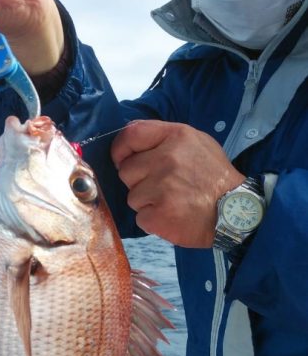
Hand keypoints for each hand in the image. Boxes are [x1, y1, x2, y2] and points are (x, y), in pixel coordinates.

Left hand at [111, 120, 244, 247]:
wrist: (235, 212)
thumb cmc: (214, 178)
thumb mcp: (197, 143)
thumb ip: (164, 138)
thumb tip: (131, 141)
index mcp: (175, 137)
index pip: (131, 135)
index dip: (120, 149)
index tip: (122, 159)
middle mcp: (167, 159)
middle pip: (126, 171)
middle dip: (139, 181)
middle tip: (163, 187)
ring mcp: (161, 188)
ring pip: (132, 197)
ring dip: (147, 202)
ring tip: (172, 201)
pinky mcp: (158, 215)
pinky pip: (140, 217)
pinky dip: (153, 220)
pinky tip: (172, 216)